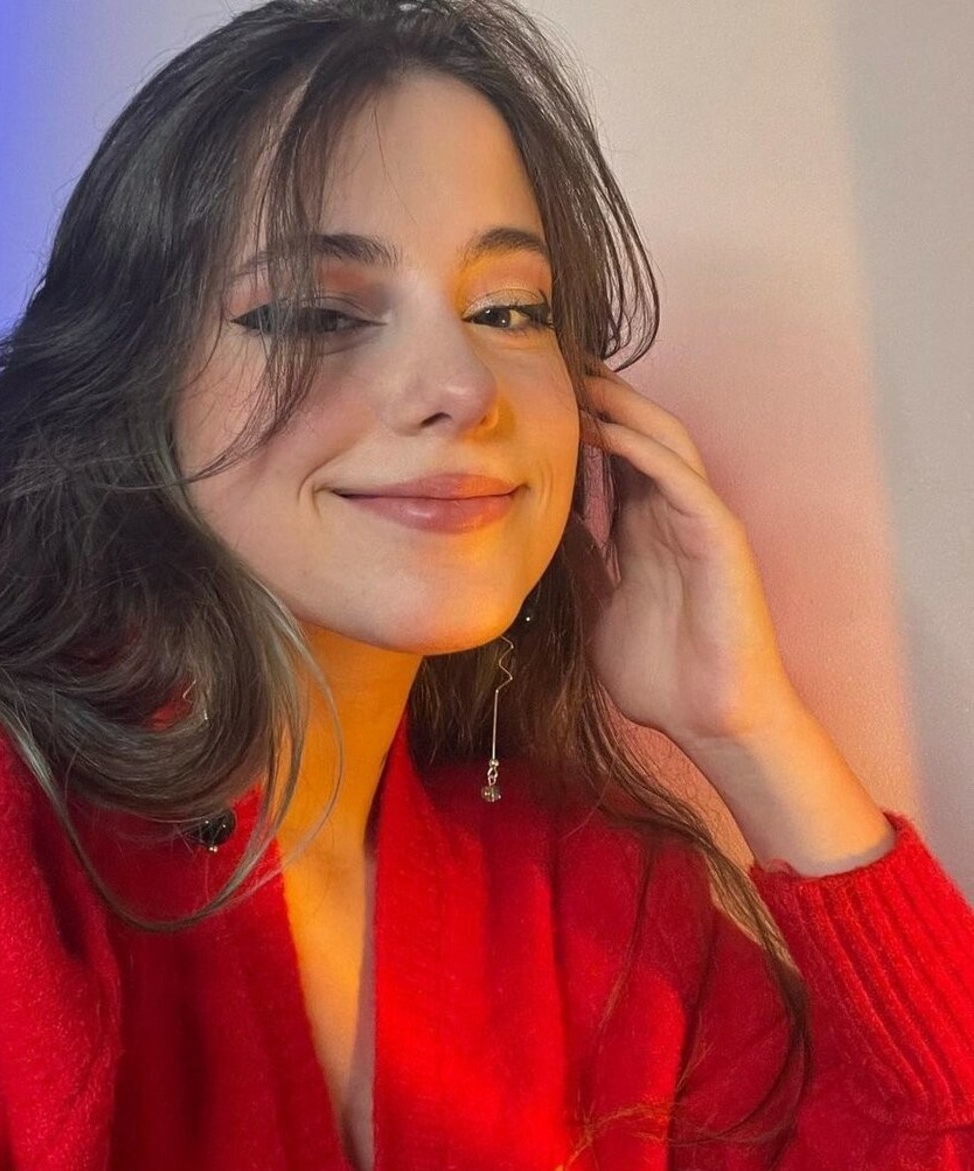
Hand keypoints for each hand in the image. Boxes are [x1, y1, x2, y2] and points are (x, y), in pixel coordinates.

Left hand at [572, 365, 801, 750]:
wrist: (710, 721)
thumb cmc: (661, 675)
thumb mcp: (600, 610)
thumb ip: (581, 567)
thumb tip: (543, 533)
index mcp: (645, 531)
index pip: (613, 460)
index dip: (580, 426)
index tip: (535, 399)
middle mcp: (672, 517)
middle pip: (639, 436)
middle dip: (602, 398)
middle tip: (557, 365)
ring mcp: (699, 523)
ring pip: (665, 443)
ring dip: (624, 408)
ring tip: (581, 378)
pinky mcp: (720, 538)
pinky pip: (683, 480)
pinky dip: (647, 452)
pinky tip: (610, 431)